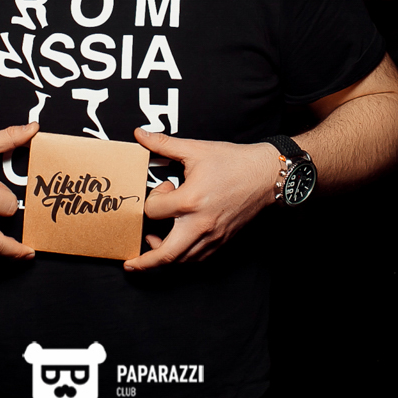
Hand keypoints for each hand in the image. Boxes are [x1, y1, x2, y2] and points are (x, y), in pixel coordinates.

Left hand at [123, 128, 281, 271]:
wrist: (266, 175)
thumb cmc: (234, 162)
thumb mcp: (196, 149)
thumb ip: (164, 144)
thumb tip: (140, 134)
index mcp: (191, 201)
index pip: (153, 212)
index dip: (151, 199)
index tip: (163, 188)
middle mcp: (200, 224)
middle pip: (166, 254)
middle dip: (144, 262)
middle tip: (130, 263)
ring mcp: (213, 236)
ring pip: (182, 260)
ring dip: (164, 257)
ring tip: (154, 244)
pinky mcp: (222, 241)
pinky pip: (198, 258)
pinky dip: (184, 257)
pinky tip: (178, 246)